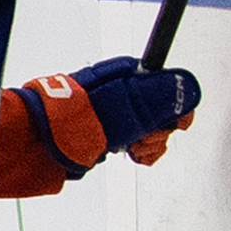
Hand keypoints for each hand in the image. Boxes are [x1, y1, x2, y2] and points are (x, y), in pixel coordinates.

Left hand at [6, 56, 201, 176]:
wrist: (40, 142)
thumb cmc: (78, 119)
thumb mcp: (128, 106)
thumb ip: (165, 99)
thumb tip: (191, 88)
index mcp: (128, 74)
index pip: (169, 85)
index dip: (175, 108)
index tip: (171, 125)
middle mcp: (123, 91)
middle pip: (163, 111)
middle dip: (158, 129)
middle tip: (141, 137)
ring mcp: (115, 113)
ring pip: (151, 129)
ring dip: (148, 143)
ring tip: (130, 147)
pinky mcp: (108, 134)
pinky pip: (136, 142)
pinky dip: (138, 151)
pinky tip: (130, 155)